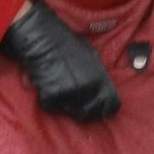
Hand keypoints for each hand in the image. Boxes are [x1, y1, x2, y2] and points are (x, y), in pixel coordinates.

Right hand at [0, 0, 120, 122]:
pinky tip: (48, 82)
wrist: (43, 39)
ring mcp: (70, 95)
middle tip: (73, 96)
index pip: (111, 106)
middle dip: (82, 108)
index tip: (97, 106)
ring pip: (69, 111)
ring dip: (64, 102)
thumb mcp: (92, 57)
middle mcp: (88, 90)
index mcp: (101, 80)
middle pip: (89, 113)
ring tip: (59, 83)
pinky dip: (48, 98)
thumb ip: (99, 77)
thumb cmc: (66, 45)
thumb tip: (102, 93)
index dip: (104, 108)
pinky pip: (52, 106)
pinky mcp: (52, 98)